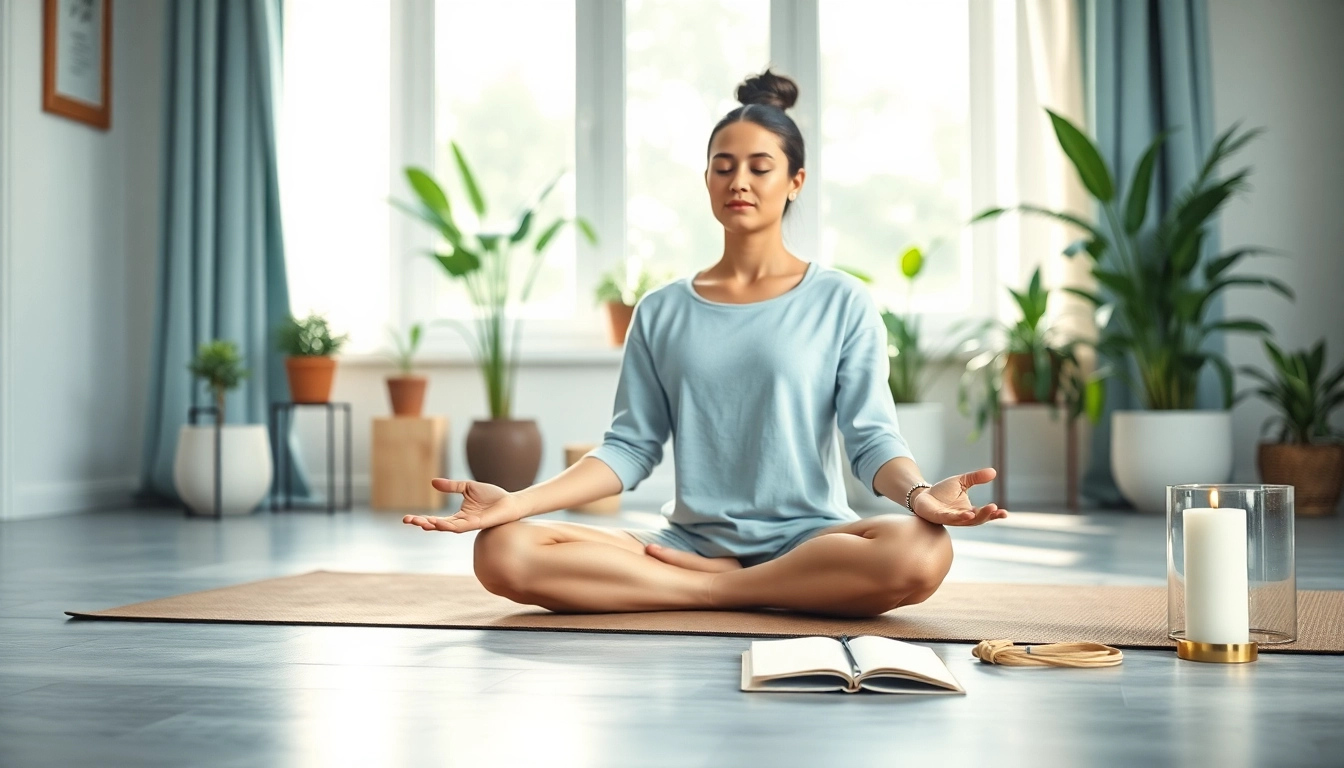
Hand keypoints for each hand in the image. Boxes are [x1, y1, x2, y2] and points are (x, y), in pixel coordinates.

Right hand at [402, 478, 523, 532]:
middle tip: (408, 520)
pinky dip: (448, 526)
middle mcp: (460, 522)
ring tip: (420, 522)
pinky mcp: (476, 524)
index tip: (406, 518)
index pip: (436, 519)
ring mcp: (467, 525)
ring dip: (433, 525)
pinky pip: (460, 527)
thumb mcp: (467, 487)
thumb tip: (433, 482)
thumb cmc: (492, 496)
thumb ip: (451, 486)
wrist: (509, 501)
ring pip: (446, 528)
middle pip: (437, 526)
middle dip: (422, 523)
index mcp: (457, 516)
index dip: (422, 519)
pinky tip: (439, 524)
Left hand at [910, 468, 1007, 526]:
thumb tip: (994, 471)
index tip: (1005, 513)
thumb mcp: (962, 482)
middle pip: (978, 519)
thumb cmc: (943, 492)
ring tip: (984, 511)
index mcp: (969, 510)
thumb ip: (976, 478)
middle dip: (987, 515)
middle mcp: (962, 517)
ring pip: (966, 521)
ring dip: (975, 517)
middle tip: (995, 509)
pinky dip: (959, 517)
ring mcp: (951, 518)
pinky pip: (950, 518)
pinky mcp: (940, 517)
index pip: (985, 514)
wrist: (923, 495)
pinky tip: (967, 514)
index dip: (995, 515)